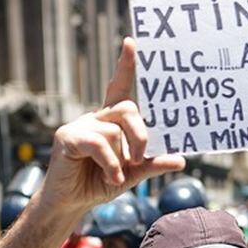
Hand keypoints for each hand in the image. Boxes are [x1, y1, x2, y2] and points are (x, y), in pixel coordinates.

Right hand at [42, 38, 185, 212]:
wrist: (71, 204)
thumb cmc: (99, 184)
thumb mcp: (132, 174)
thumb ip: (152, 164)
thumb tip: (180, 160)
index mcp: (110, 122)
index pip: (120, 88)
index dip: (125, 66)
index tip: (132, 43)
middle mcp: (95, 118)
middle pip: (127, 109)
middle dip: (140, 135)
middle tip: (139, 158)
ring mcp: (79, 125)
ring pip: (113, 130)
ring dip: (120, 158)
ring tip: (115, 176)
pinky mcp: (67, 137)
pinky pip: (98, 143)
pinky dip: (110, 163)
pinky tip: (110, 177)